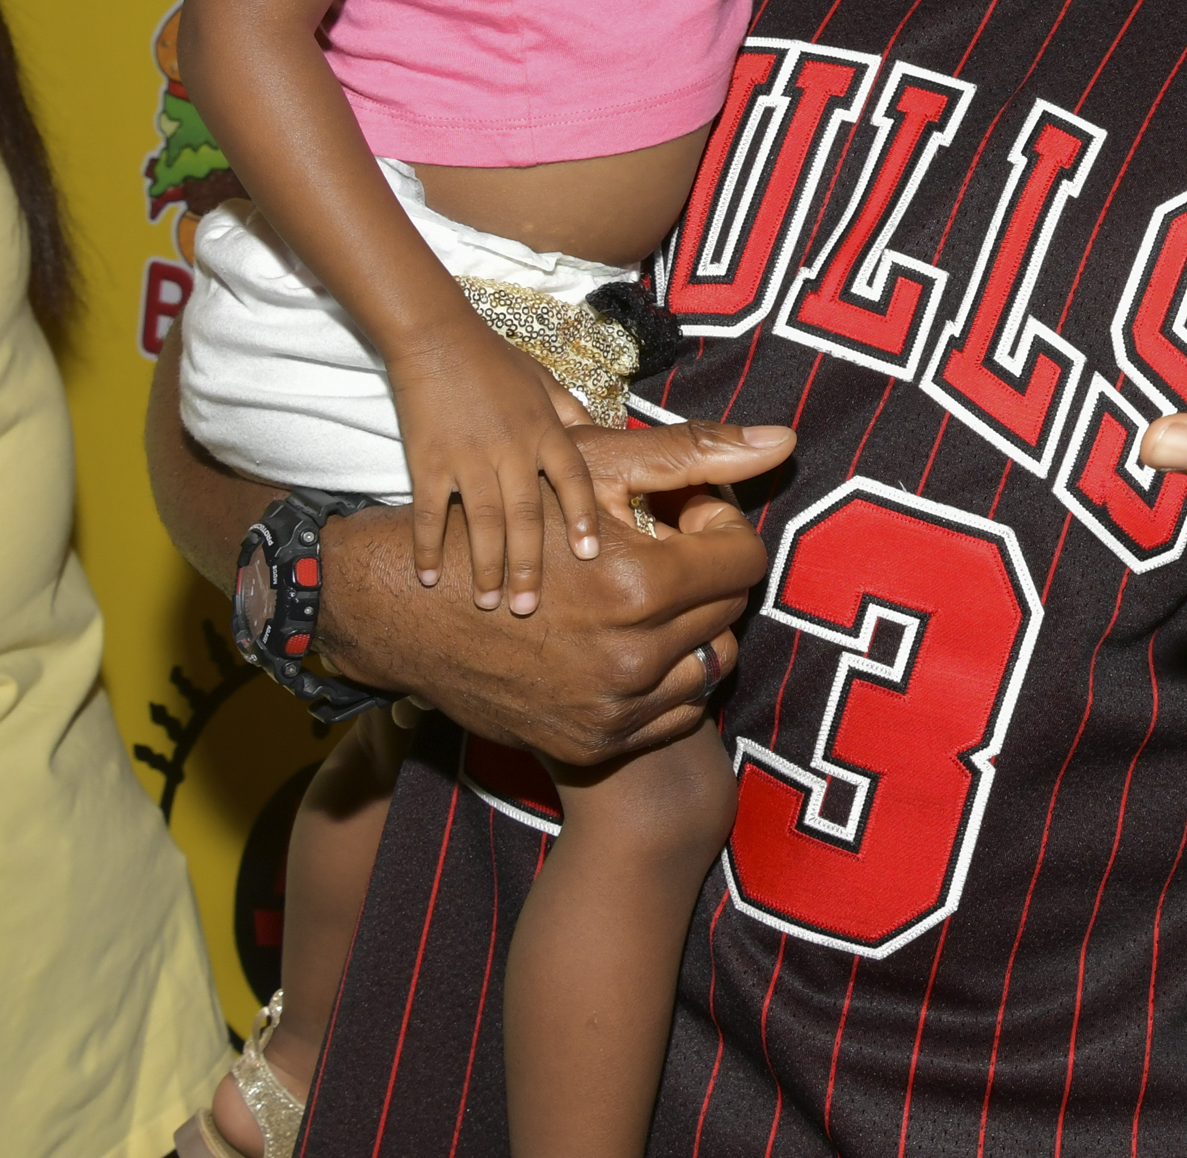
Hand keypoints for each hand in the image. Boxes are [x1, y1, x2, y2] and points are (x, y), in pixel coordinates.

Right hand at [316, 417, 793, 765]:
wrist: (402, 607)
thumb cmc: (503, 520)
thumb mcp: (591, 469)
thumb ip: (695, 455)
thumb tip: (783, 440)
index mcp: (638, 586)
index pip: (744, 560)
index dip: (721, 527)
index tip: (686, 515)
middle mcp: (631, 659)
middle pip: (729, 609)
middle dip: (707, 572)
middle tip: (664, 549)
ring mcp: (611, 711)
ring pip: (712, 664)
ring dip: (694, 626)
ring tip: (647, 596)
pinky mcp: (592, 745)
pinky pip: (676, 712)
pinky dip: (668, 677)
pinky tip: (629, 640)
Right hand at [389, 326, 604, 614]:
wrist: (436, 337)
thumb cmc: (494, 359)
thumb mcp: (545, 380)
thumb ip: (570, 413)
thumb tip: (600, 435)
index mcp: (546, 430)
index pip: (574, 481)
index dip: (581, 519)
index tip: (588, 556)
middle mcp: (513, 449)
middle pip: (528, 515)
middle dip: (530, 564)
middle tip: (531, 608)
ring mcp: (468, 457)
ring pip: (483, 521)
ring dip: (487, 565)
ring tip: (490, 602)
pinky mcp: (428, 460)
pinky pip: (428, 511)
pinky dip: (428, 546)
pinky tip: (429, 577)